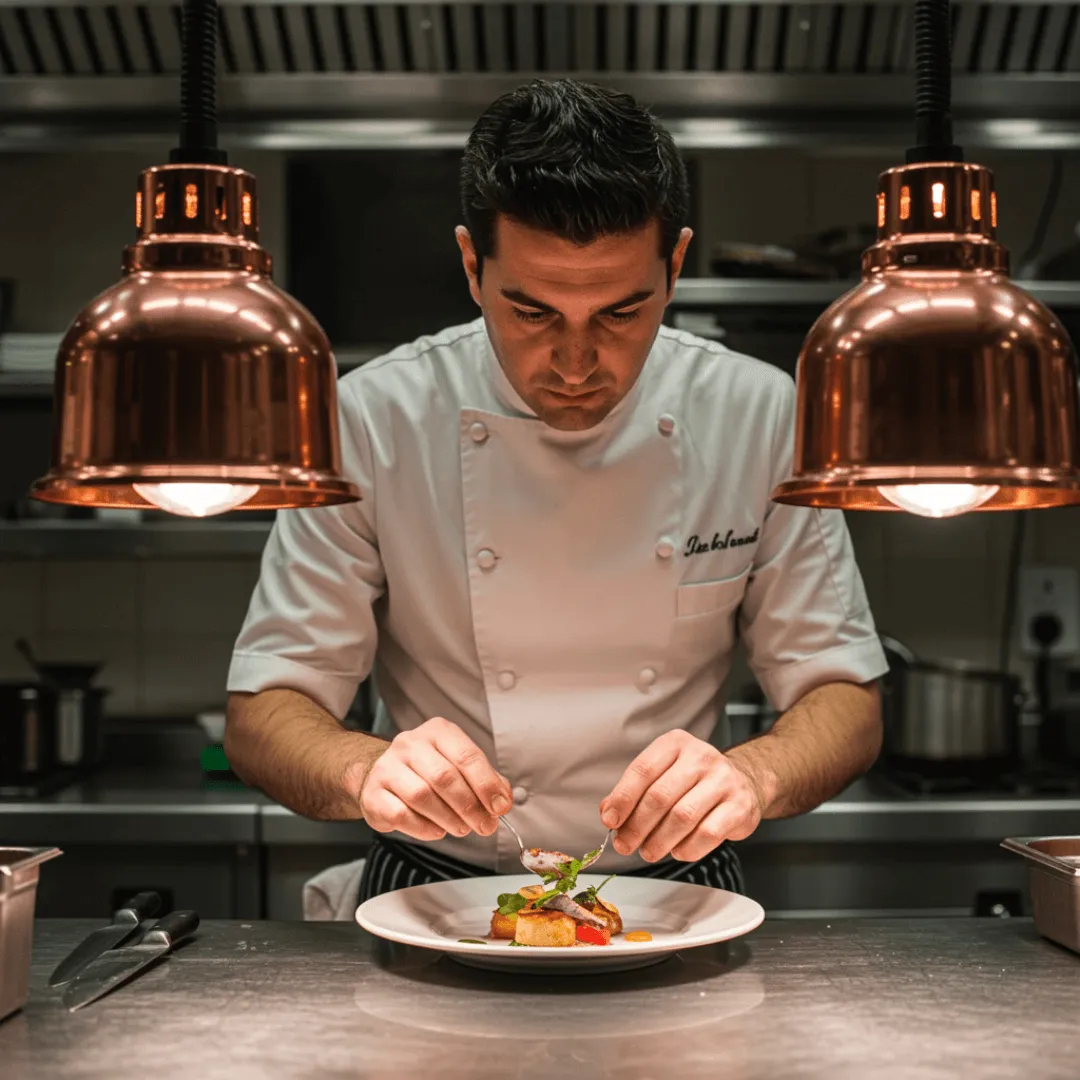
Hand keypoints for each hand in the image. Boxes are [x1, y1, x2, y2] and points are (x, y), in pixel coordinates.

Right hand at [359, 717, 512, 841]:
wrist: (383, 776)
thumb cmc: (429, 771)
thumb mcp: (460, 766)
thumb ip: (485, 781)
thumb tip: (503, 801)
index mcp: (437, 731)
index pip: (466, 756)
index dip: (486, 784)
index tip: (499, 807)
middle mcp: (410, 744)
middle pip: (444, 777)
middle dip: (470, 806)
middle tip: (484, 825)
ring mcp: (387, 767)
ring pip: (422, 796)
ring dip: (448, 818)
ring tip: (462, 828)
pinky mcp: (373, 793)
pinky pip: (401, 814)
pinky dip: (424, 828)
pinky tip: (436, 830)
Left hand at [599, 730, 764, 862]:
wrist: (742, 783)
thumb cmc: (693, 781)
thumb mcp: (663, 774)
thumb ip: (634, 791)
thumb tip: (608, 812)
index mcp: (675, 743)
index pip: (642, 770)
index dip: (622, 798)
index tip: (610, 820)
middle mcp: (701, 756)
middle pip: (660, 796)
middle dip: (637, 826)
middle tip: (625, 844)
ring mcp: (724, 780)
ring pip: (682, 817)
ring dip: (659, 841)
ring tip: (648, 851)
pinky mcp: (739, 806)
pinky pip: (707, 834)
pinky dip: (686, 848)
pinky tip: (677, 850)